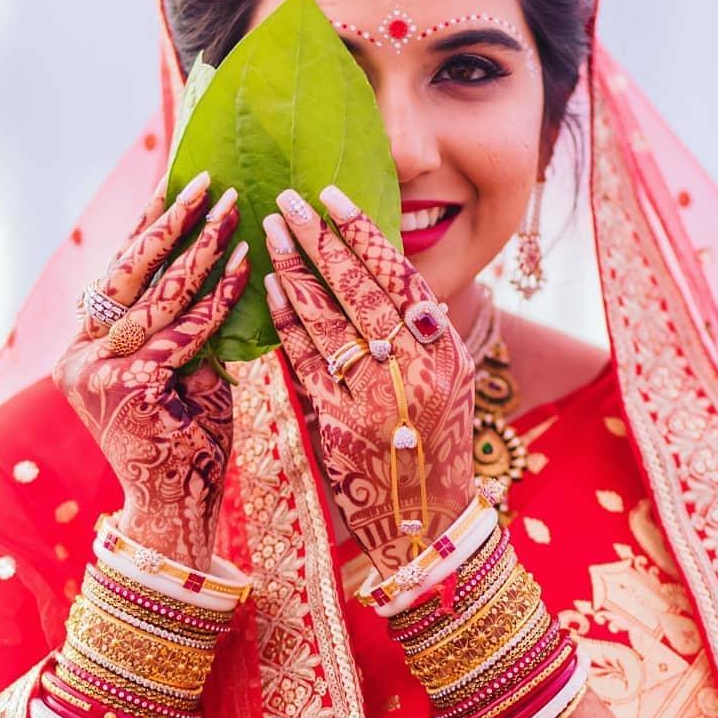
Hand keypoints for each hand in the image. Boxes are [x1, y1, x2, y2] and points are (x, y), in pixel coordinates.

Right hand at [54, 171, 248, 566]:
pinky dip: (219, 296)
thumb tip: (216, 257)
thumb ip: (184, 326)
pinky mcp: (127, 386)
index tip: (177, 182)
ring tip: (233, 208)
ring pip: (158, 295)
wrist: (179, 511)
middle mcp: (79, 358)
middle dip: (171, 222)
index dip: (147, 226)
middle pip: (128, 272)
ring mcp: (97, 372)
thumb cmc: (190, 442)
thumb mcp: (184, 371)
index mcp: (84, 351)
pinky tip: (245, 263)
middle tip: (208, 181)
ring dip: (201, 247)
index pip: (117, 275)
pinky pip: (185, 330)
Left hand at [262, 185, 474, 575]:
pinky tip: (270, 287)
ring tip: (270, 229)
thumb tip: (375, 262)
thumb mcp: (446, 379)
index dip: (364, 233)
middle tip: (288, 198)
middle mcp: (416, 371)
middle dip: (321, 238)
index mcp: (447, 352)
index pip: (402, 277)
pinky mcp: (339, 424)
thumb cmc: (434, 442)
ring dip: (296, 269)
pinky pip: (306, 360)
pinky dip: (287, 319)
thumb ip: (418, 329)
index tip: (332, 195)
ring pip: (329, 319)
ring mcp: (376, 398)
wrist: (426, 522)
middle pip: (361, 290)